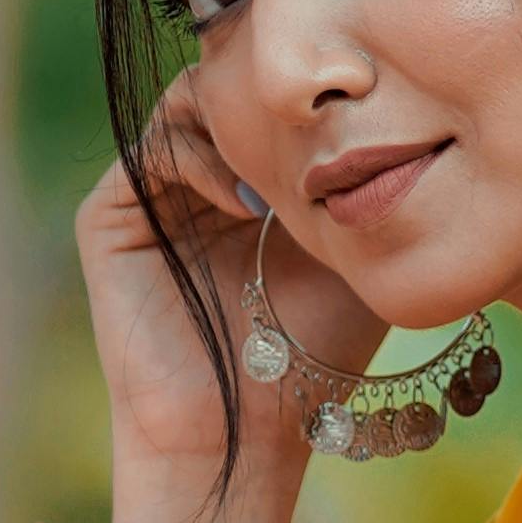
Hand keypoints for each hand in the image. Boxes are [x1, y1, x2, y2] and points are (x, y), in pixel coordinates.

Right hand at [71, 72, 375, 521]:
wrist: (243, 433)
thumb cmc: (311, 360)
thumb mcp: (359, 256)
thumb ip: (368, 187)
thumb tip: (412, 116)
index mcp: (248, 184)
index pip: (269, 101)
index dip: (309, 94)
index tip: (359, 108)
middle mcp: (194, 182)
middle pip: (226, 89)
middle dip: (275, 97)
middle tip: (324, 117)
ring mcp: (149, 196)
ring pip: (188, 108)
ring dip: (242, 123)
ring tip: (289, 168)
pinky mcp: (109, 216)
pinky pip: (152, 152)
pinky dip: (203, 159)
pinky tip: (250, 202)